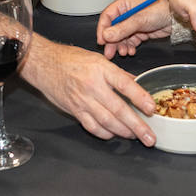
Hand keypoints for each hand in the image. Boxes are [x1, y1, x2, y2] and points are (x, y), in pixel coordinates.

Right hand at [21, 37, 156, 144]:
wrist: (43, 63)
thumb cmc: (70, 59)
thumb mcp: (97, 59)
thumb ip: (117, 74)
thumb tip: (136, 83)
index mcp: (101, 69)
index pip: (125, 85)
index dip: (140, 97)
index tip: (152, 108)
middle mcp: (93, 86)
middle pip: (119, 109)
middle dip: (137, 126)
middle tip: (150, 137)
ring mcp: (83, 100)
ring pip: (107, 122)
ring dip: (124, 132)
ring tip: (136, 137)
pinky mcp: (75, 111)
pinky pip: (93, 127)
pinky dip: (106, 133)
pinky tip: (114, 134)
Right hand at [96, 0, 171, 57]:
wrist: (177, 18)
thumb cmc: (161, 10)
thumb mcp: (139, 19)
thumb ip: (122, 28)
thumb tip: (107, 35)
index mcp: (124, 4)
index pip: (107, 16)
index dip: (103, 29)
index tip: (102, 41)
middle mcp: (126, 13)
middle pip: (113, 29)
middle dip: (112, 42)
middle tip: (110, 53)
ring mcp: (132, 23)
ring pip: (121, 37)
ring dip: (121, 46)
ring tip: (124, 52)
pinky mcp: (139, 31)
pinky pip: (129, 41)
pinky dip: (129, 47)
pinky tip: (131, 51)